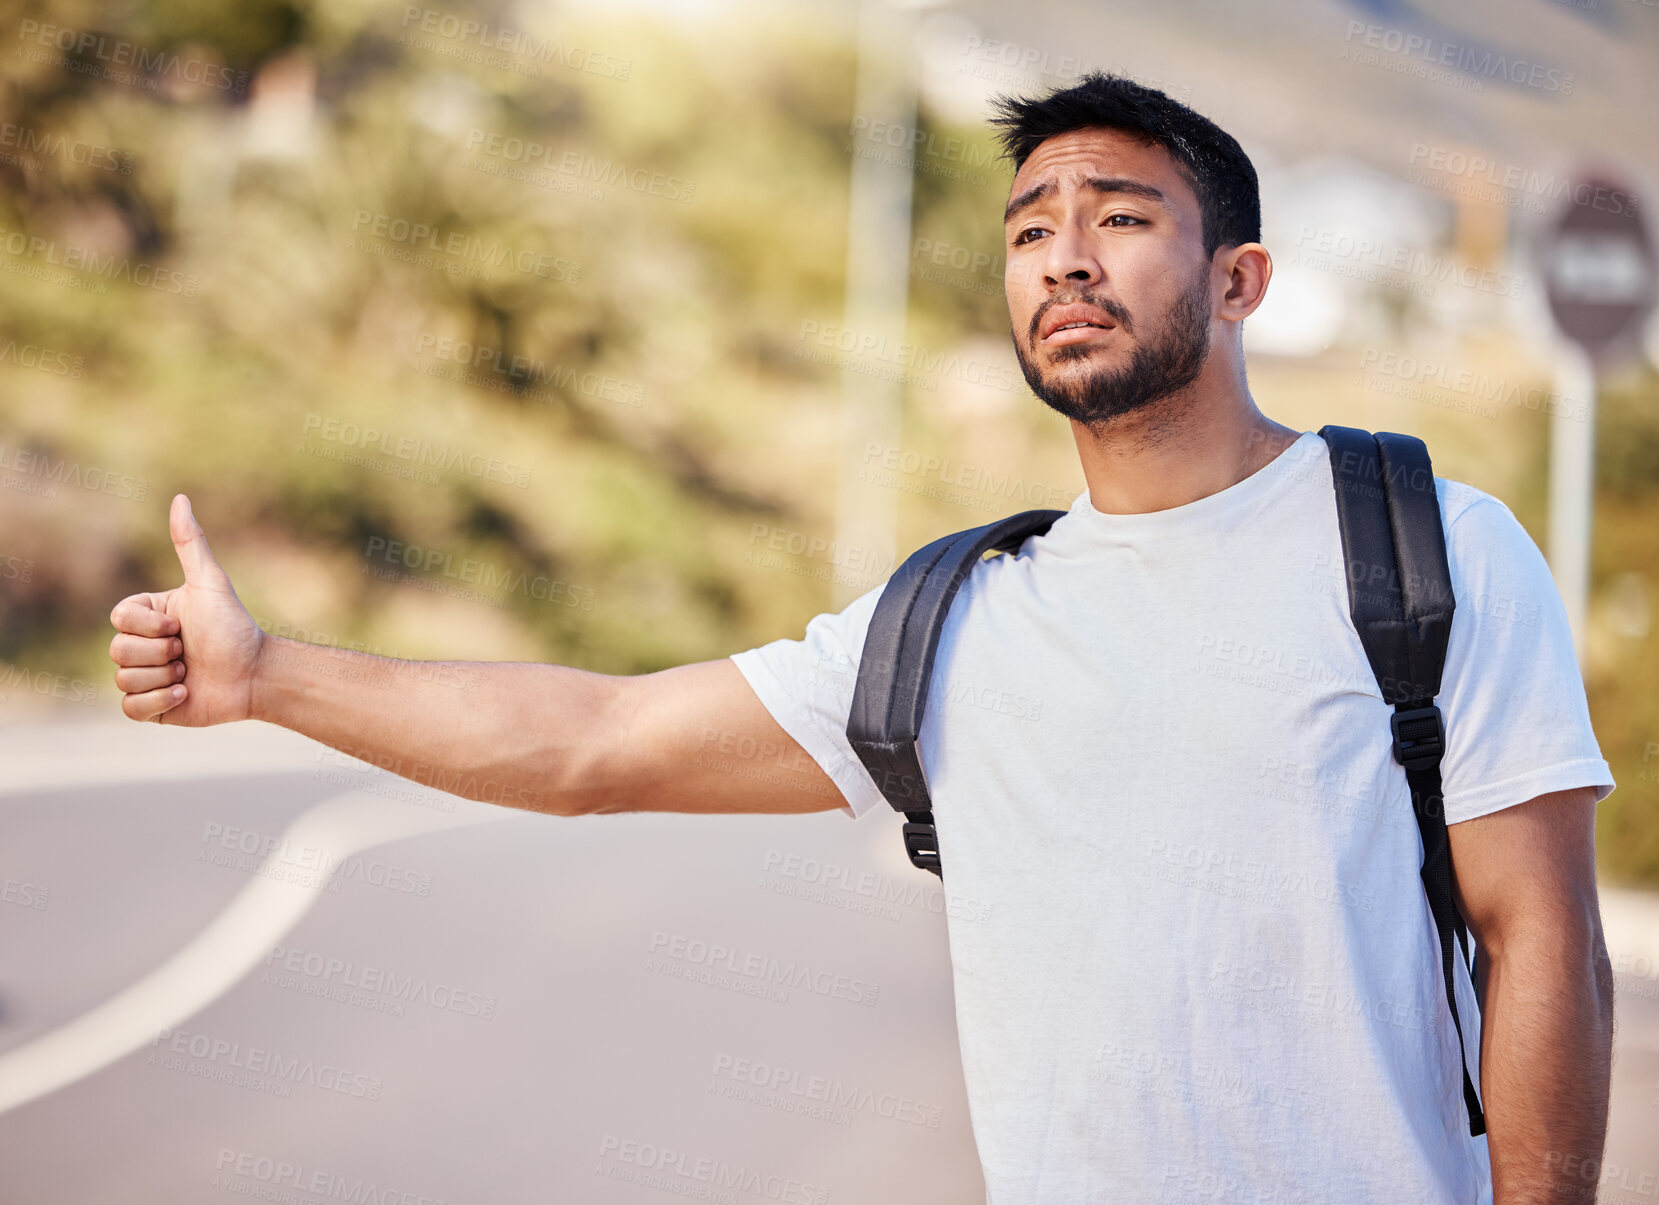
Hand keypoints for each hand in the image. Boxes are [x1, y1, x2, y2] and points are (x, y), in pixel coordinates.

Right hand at [108, 494, 264, 724]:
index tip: (181, 626)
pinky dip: (157, 701)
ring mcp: (145, 677)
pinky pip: (129, 708)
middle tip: (189, 652)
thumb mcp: (210, 583)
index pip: (119, 619)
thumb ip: (191, 544)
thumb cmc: (233, 628)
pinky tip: (184, 693)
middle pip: (118, 650)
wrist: (255, 674)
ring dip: (162, 677)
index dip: (149, 627)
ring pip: (123, 679)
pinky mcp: (151, 707)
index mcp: (148, 616)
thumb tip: (180, 498)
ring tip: (190, 673)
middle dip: (160, 653)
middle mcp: (142, 645)